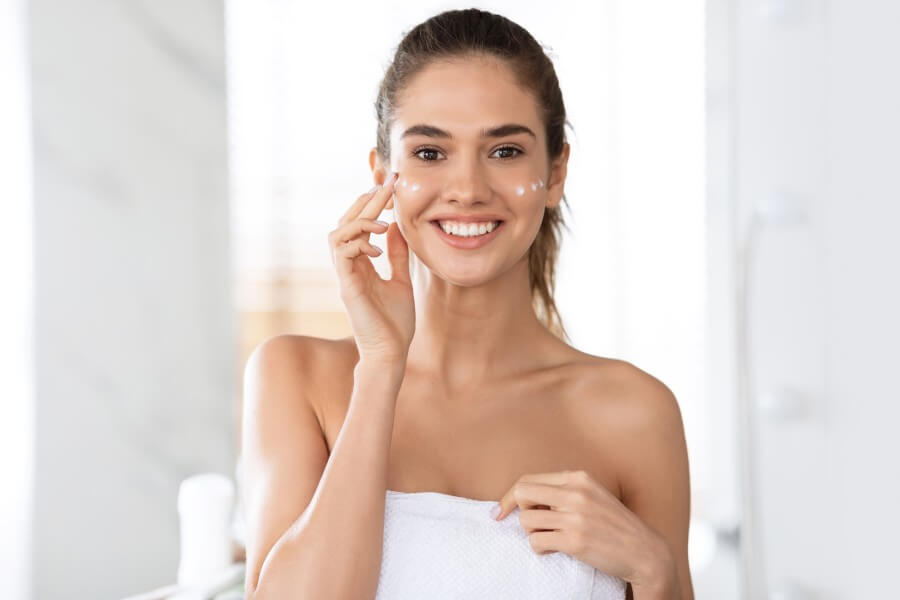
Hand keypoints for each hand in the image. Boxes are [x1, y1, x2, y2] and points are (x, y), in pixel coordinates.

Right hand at [328, 172, 414, 362]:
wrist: (391, 352)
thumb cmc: (395, 322)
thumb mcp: (401, 279)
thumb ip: (397, 254)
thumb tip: (396, 227)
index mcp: (360, 263)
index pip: (358, 225)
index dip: (371, 203)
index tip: (390, 185)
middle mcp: (348, 267)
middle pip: (345, 223)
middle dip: (365, 202)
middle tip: (386, 185)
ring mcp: (345, 276)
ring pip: (336, 235)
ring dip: (359, 222)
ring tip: (382, 223)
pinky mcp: (347, 288)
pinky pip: (342, 256)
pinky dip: (359, 245)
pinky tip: (378, 250)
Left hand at [493, 470, 676, 594]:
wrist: (644, 551)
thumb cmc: (614, 525)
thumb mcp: (591, 495)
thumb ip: (563, 491)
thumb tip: (523, 497)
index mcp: (578, 477)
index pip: (528, 479)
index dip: (510, 496)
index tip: (500, 511)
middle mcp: (576, 492)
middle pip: (522, 494)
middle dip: (520, 511)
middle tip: (534, 525)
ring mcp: (575, 516)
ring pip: (526, 521)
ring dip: (532, 533)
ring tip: (550, 538)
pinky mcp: (575, 540)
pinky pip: (536, 542)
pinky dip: (540, 548)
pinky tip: (554, 550)